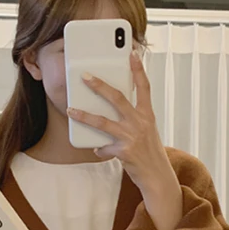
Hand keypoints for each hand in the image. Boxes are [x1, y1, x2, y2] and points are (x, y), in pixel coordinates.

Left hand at [67, 53, 182, 229]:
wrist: (158, 177)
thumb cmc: (150, 153)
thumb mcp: (147, 132)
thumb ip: (132, 119)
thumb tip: (110, 111)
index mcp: (148, 115)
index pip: (144, 87)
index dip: (138, 69)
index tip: (131, 53)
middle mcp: (141, 123)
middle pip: (118, 98)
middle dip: (99, 85)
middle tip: (85, 76)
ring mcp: (132, 137)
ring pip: (103, 122)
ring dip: (84, 115)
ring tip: (71, 109)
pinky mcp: (124, 152)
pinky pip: (103, 147)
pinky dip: (99, 148)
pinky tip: (97, 149)